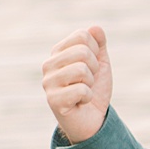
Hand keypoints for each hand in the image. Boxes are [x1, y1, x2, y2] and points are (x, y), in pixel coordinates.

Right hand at [42, 24, 111, 143]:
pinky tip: (80, 102)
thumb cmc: (94, 90)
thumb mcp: (101, 64)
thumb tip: (96, 28)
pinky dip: (88, 97)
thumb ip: (99, 44)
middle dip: (94, 69)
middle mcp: (49, 65)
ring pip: (82, 69)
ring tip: (83, 91)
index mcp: (58, 52)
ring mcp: (48, 82)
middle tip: (88, 81)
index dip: (95, 52)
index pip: (83, 36)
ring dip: (90, 83)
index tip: (92, 67)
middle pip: (83, 51)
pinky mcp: (53, 100)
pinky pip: (82, 89)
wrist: (93, 120)